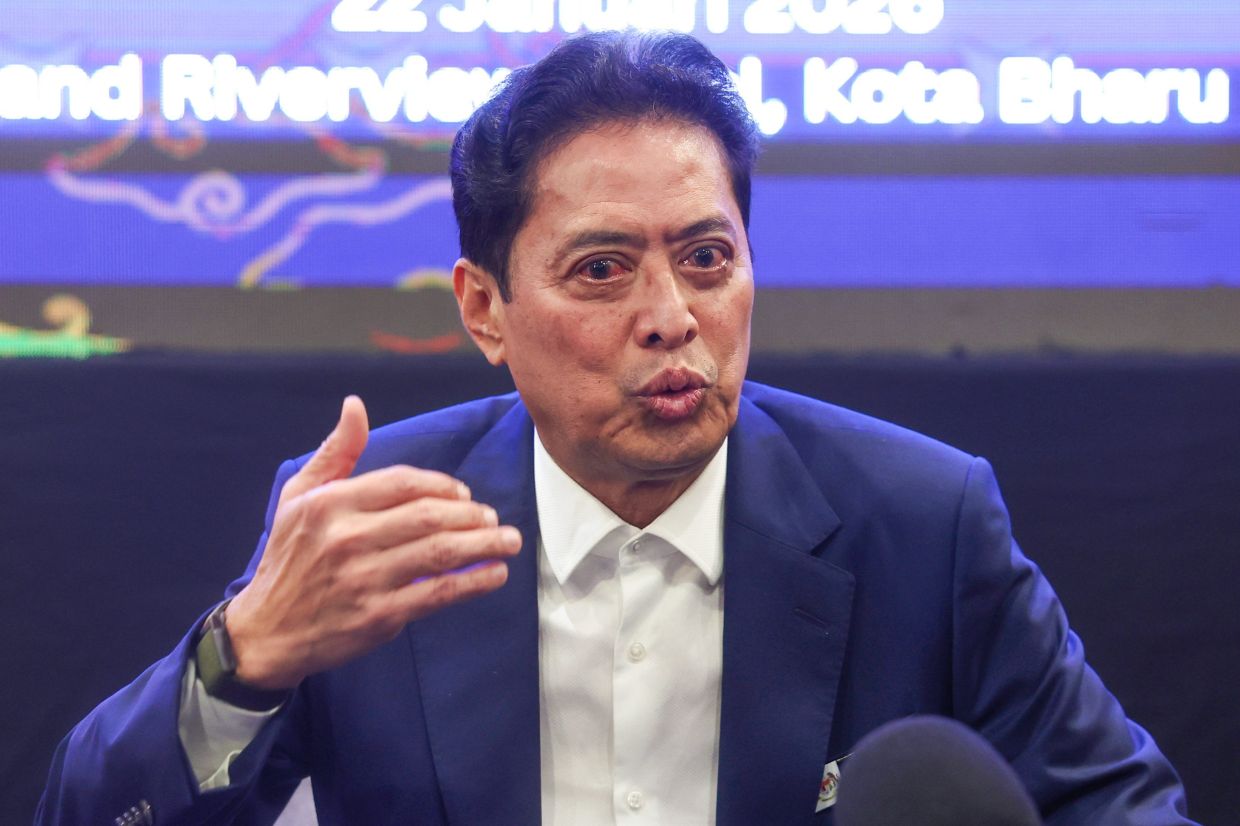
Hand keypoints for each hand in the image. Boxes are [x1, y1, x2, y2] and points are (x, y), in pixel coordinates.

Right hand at [224, 396, 520, 689]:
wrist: (265, 633)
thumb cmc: (288, 559)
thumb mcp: (298, 497)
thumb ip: (335, 453)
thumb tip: (355, 406)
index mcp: (330, 504)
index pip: (403, 483)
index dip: (443, 485)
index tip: (465, 493)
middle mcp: (347, 538)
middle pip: (429, 516)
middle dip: (472, 514)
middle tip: (494, 518)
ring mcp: (364, 579)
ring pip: (440, 552)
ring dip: (484, 544)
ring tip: (509, 541)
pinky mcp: (378, 616)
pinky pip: (439, 593)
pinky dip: (474, 581)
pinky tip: (495, 574)